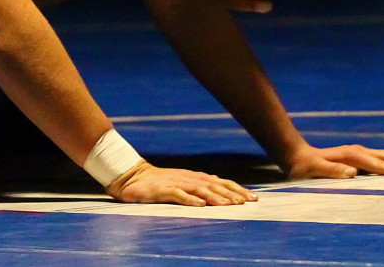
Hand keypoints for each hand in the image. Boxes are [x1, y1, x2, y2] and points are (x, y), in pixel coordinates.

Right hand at [106, 162, 258, 206]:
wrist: (131, 177)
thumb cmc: (157, 183)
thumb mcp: (181, 184)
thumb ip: (198, 188)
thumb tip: (220, 195)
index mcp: (193, 177)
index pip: (219, 182)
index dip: (236, 189)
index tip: (253, 197)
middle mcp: (187, 178)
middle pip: (213, 185)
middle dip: (231, 193)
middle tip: (246, 202)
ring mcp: (175, 183)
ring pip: (199, 189)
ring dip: (215, 197)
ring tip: (228, 205)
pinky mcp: (162, 190)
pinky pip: (178, 195)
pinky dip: (190, 200)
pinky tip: (200, 206)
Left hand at [286, 144, 383, 179]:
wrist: (296, 155)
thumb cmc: (304, 166)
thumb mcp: (313, 169)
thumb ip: (331, 170)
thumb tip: (352, 172)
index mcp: (350, 155)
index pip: (376, 164)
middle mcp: (357, 151)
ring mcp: (358, 153)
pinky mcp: (358, 157)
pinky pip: (382, 160)